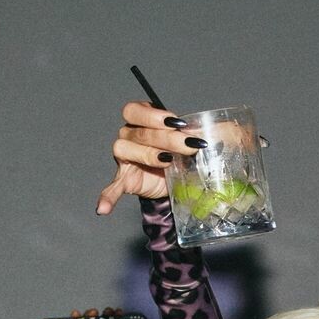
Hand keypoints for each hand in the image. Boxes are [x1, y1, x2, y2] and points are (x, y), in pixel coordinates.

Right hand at [96, 100, 199, 215]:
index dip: (154, 115)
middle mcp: (128, 135)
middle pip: (139, 132)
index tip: (177, 123)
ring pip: (126, 149)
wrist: (177, 180)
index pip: (136, 110)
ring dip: (148, 155)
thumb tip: (216, 131)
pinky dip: (108, 197)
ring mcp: (124, 157)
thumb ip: (195, 132)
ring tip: (168, 162)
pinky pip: (113, 187)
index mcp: (140, 119)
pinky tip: (103, 208)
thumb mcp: (190, 139)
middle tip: (189, 146)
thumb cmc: (181, 153)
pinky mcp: (125, 179)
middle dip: (166, 138)